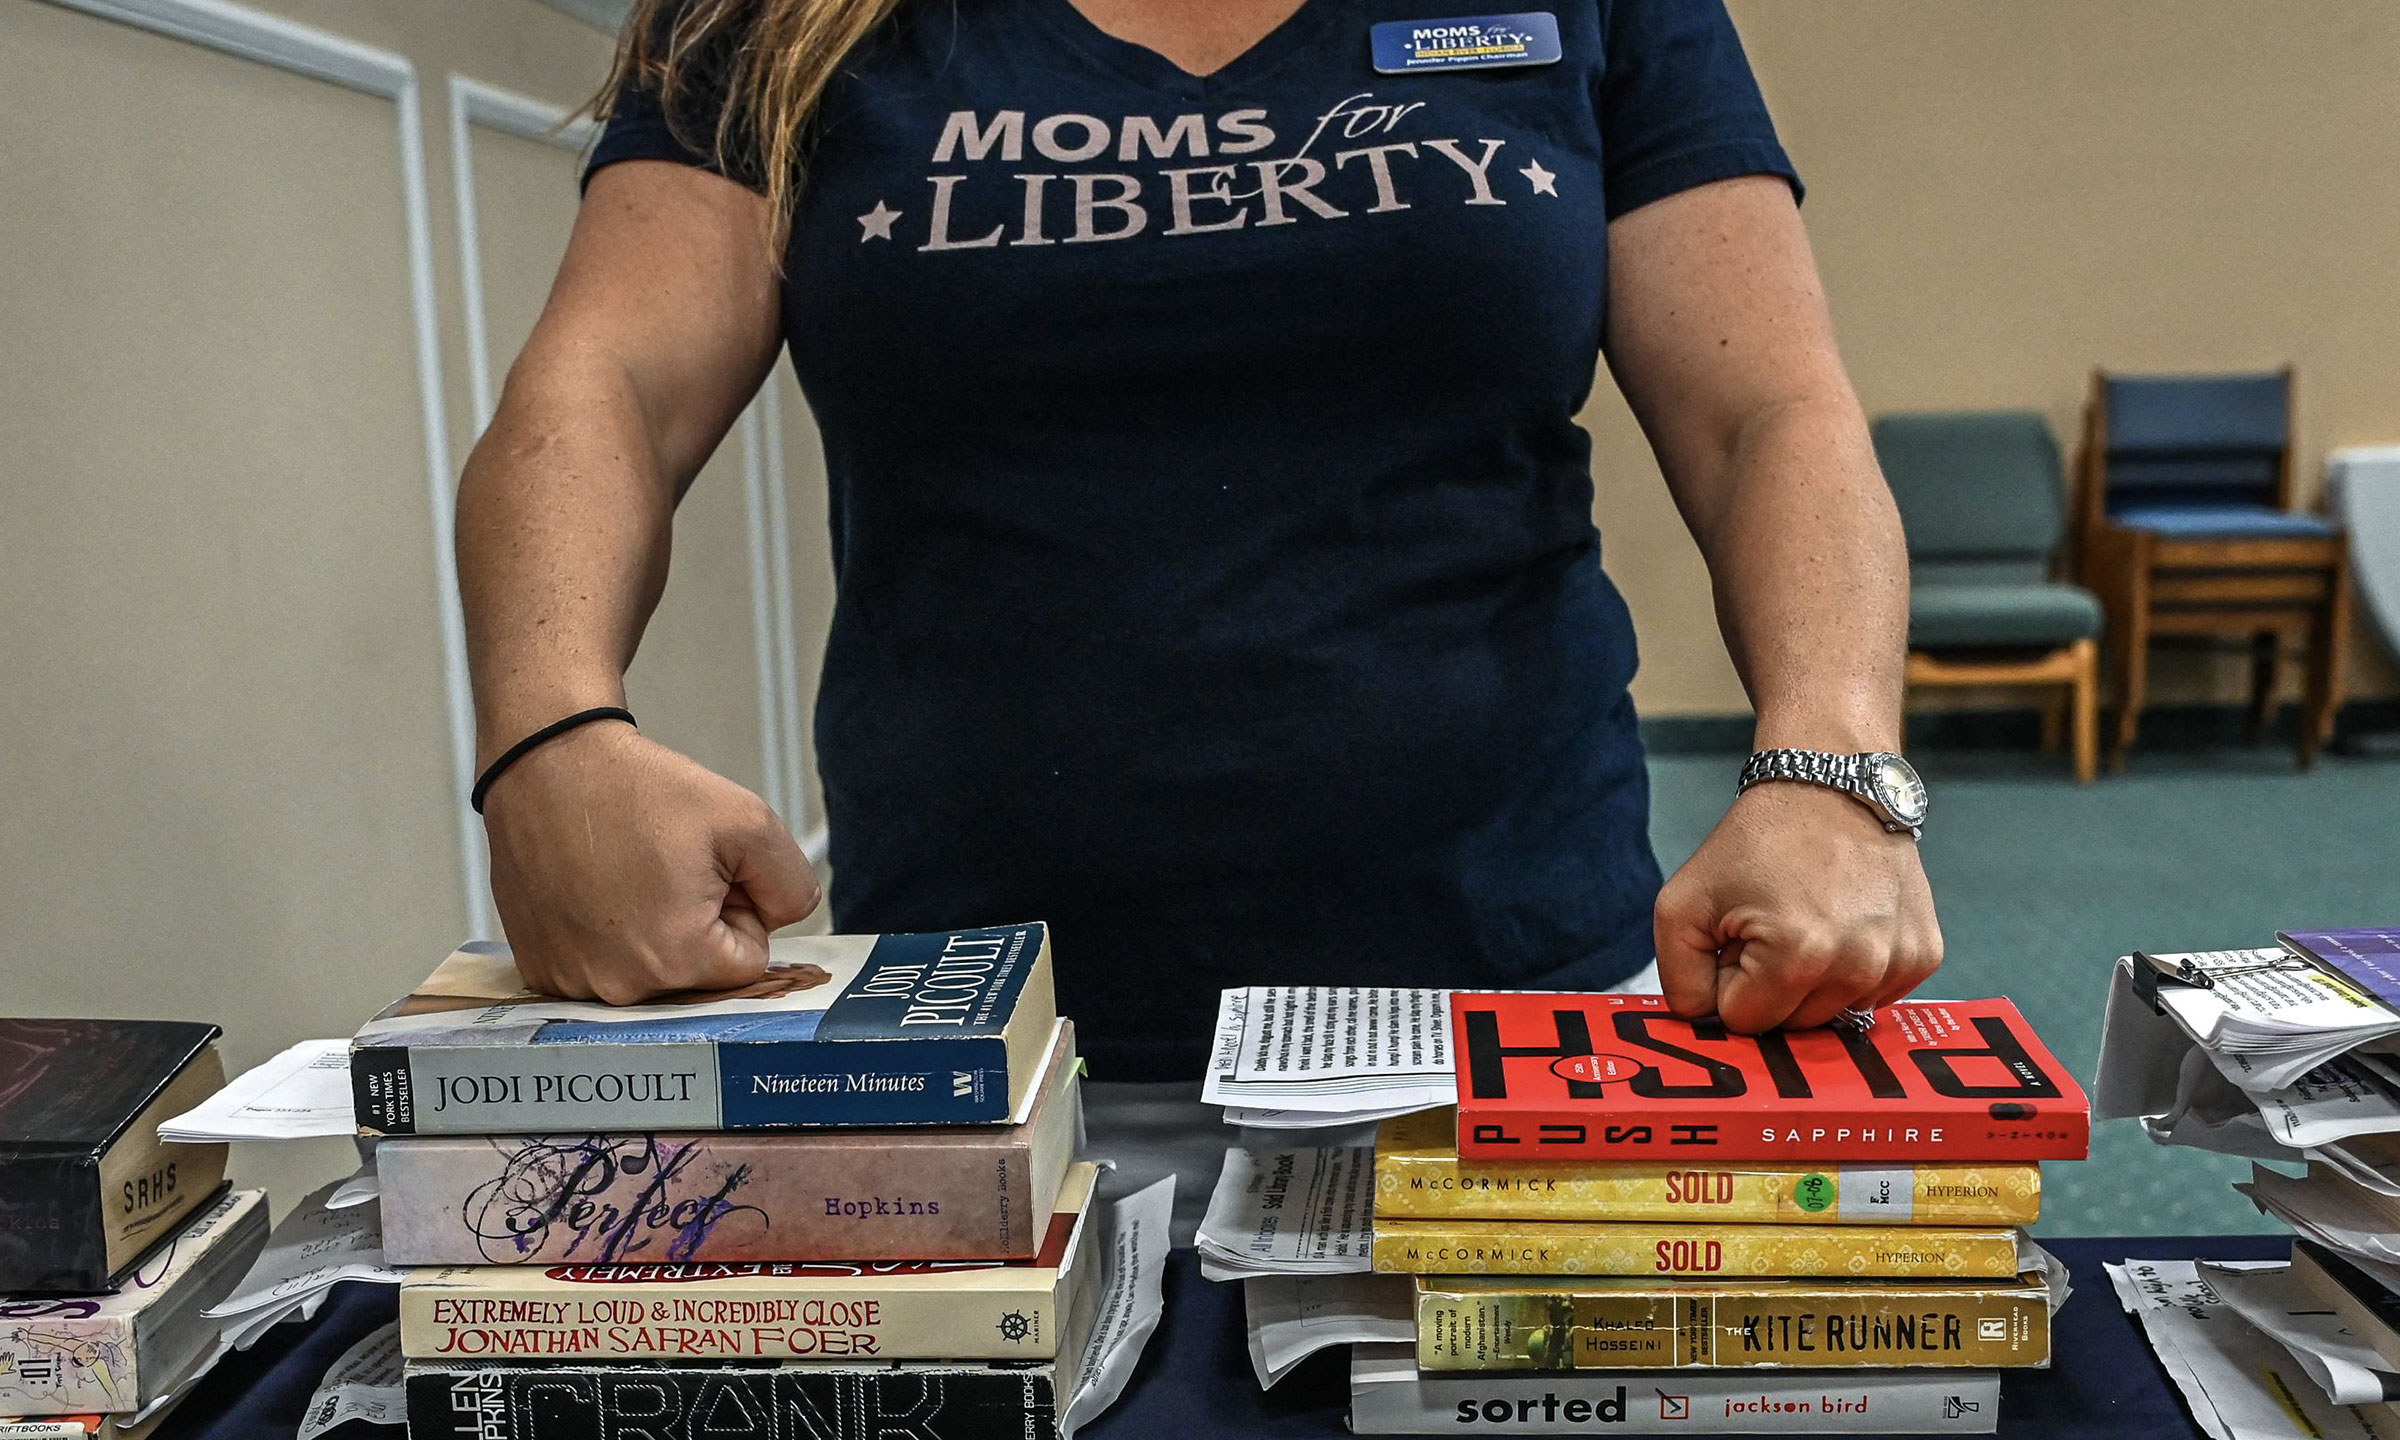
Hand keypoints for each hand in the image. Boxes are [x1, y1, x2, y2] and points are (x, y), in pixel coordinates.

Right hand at [480, 721, 820, 1003]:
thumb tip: (782, 922)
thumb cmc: (637, 787)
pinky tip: (590, 888)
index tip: (703, 869)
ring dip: (647, 931)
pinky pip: (598, 968)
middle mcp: (619, 988)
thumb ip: (792, 885)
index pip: (747, 961)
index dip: (737, 908)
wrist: (548, 762)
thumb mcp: (749, 820)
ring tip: (623, 873)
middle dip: (695, 924)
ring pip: (648, 972)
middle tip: (662, 867)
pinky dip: (601, 935)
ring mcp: (571, 981)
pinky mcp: (539, 968)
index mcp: (676, 958)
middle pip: (697, 973)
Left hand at [1653, 782, 1941, 1031]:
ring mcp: (1898, 962)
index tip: (1740, 936)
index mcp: (1798, 955)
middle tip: (1772, 926)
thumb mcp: (1682, 903)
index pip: (1745, 1021)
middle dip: (1770, 986)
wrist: (1831, 787)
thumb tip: (1704, 1023)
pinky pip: (1872, 997)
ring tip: (1809, 922)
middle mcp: (1859, 966)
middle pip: (1793, 1026)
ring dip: (1812, 981)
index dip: (1731, 980)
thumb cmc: (1755, 842)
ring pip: (1833, 1016)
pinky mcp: (1924, 954)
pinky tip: (1843, 925)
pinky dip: (1850, 972)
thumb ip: (1679, 978)